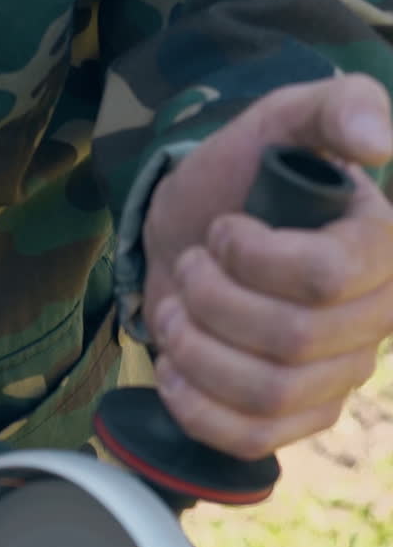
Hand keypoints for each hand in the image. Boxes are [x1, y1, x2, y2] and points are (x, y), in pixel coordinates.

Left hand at [142, 74, 392, 459]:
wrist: (198, 236)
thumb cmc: (243, 179)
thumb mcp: (281, 122)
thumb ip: (334, 108)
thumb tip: (377, 138)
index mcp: (379, 251)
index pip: (327, 276)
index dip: (255, 259)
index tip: (223, 233)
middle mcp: (372, 322)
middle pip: (291, 340)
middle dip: (213, 302)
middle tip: (188, 269)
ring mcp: (336, 379)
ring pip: (267, 394)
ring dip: (198, 354)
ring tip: (173, 315)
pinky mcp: (295, 420)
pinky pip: (253, 438)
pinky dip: (197, 409)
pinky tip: (173, 370)